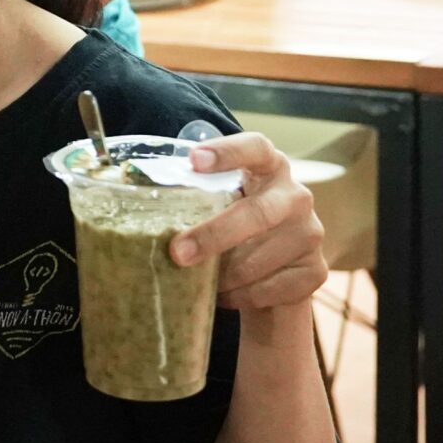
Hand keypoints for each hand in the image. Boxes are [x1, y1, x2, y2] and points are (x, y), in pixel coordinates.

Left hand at [167, 133, 327, 311]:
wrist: (275, 272)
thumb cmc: (233, 227)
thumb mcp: (217, 204)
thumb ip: (192, 196)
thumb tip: (127, 192)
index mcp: (268, 166)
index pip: (254, 147)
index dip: (227, 152)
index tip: (194, 160)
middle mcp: (295, 195)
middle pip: (258, 213)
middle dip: (214, 235)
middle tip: (178, 253)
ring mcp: (311, 234)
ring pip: (260, 259)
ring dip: (223, 275)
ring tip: (198, 281)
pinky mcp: (316, 272)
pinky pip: (270, 289)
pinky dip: (239, 295)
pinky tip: (223, 294)